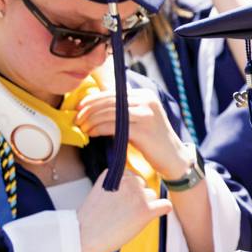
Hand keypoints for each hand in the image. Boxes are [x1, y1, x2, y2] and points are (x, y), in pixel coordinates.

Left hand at [75, 84, 192, 181]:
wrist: (174, 158)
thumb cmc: (153, 141)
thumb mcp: (141, 119)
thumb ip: (125, 110)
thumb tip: (96, 107)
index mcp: (146, 95)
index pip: (114, 93)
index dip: (93, 99)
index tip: (79, 107)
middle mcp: (147, 101)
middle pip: (110, 101)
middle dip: (89, 110)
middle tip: (77, 119)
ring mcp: (146, 115)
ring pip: (110, 113)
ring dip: (92, 121)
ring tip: (82, 128)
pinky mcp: (144, 130)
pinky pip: (114, 126)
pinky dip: (99, 129)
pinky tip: (92, 134)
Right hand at [76, 169, 171, 251]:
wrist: (84, 236)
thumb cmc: (90, 220)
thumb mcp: (100, 193)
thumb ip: (116, 186)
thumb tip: (138, 188)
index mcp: (115, 174)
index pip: (132, 177)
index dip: (129, 192)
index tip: (120, 203)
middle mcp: (128, 180)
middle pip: (144, 186)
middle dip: (139, 198)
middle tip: (124, 214)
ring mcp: (138, 195)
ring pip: (153, 196)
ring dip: (147, 207)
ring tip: (130, 220)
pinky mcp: (146, 210)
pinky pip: (165, 205)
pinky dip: (163, 210)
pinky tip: (158, 214)